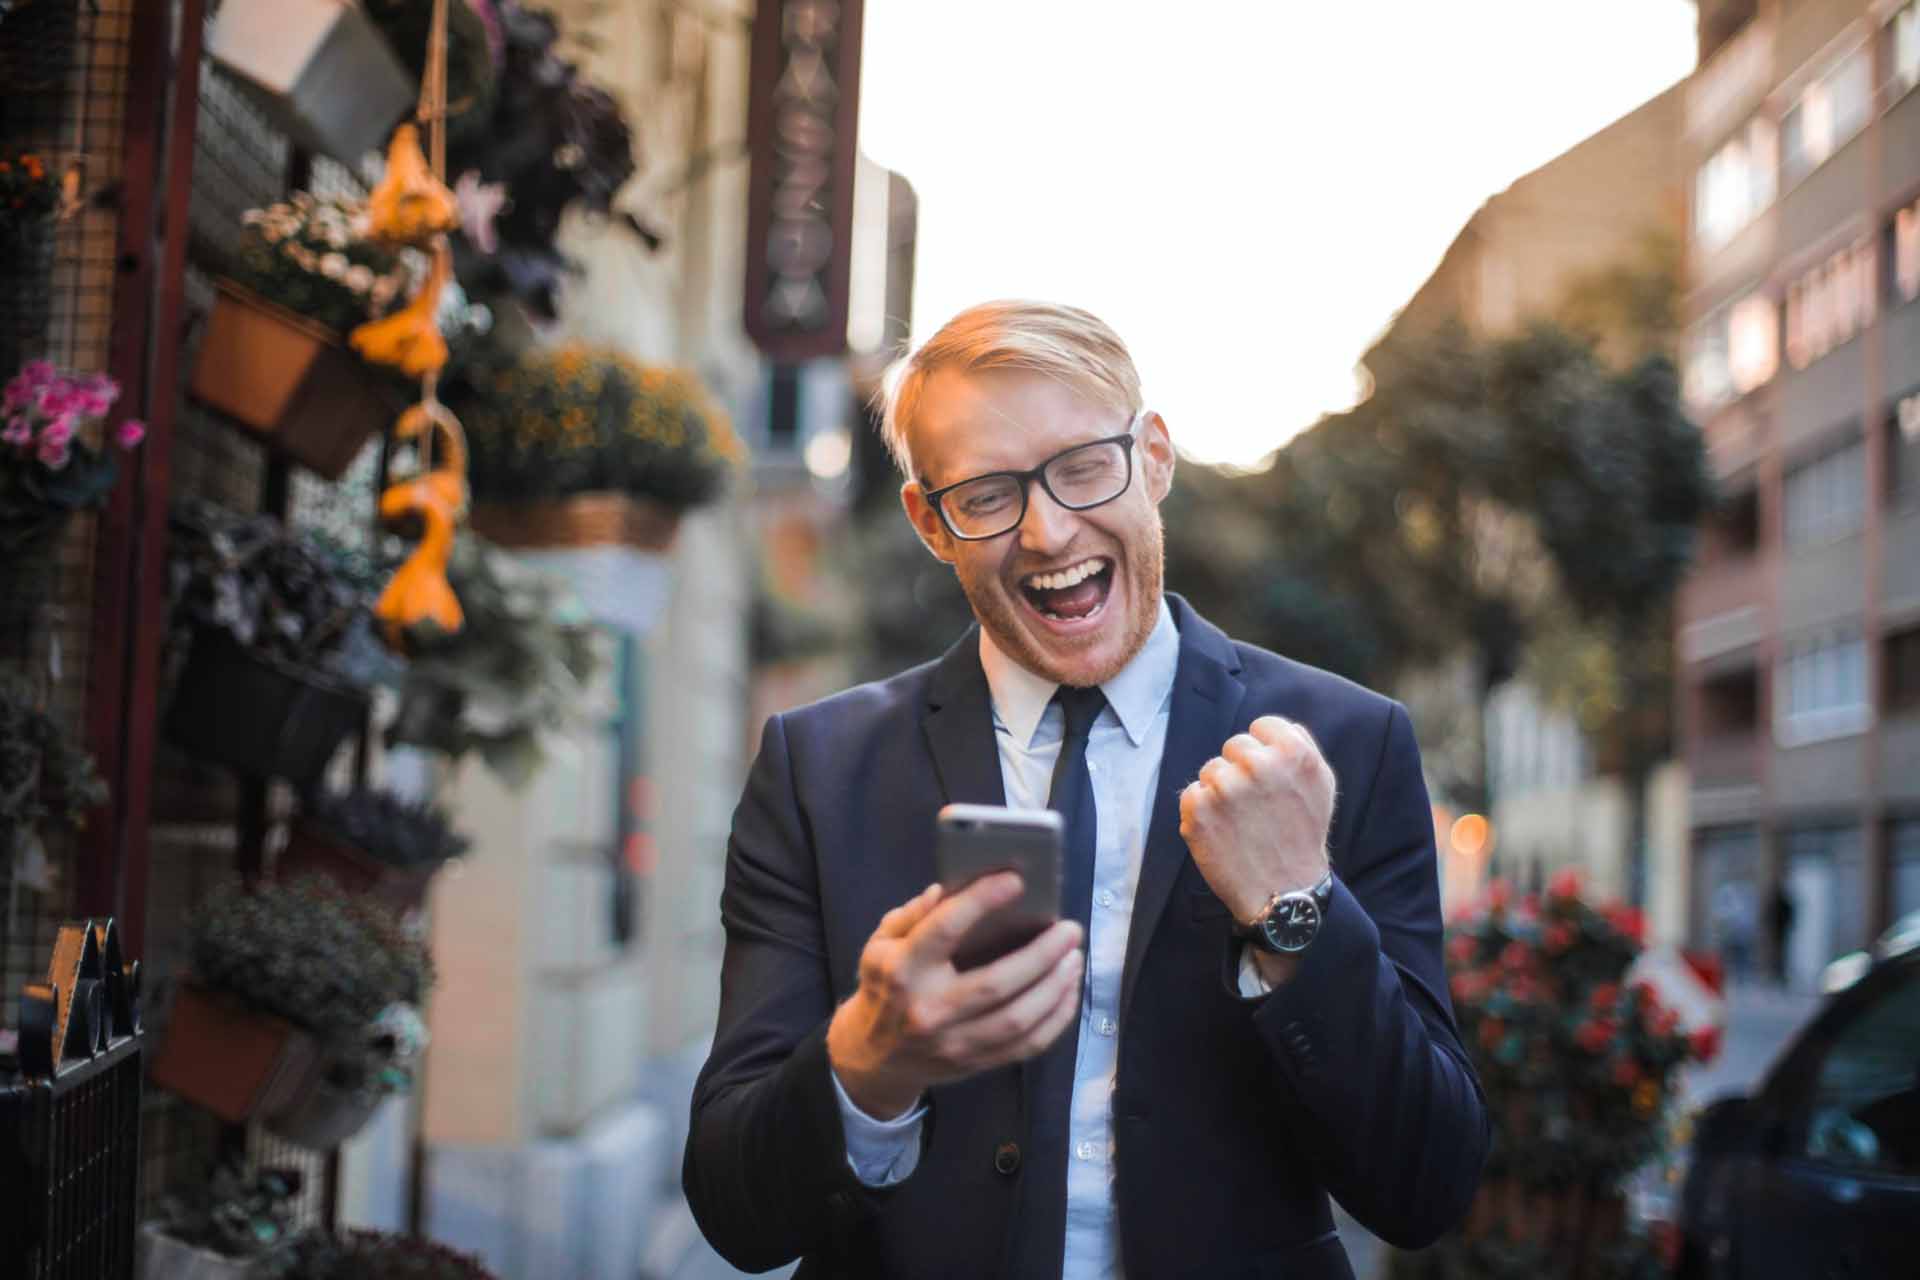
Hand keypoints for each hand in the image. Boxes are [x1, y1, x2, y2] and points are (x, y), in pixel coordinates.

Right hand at [827, 874, 1084, 1119]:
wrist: (873, 1057)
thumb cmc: (884, 987)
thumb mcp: (881, 944)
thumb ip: (913, 915)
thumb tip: (948, 888)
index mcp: (902, 970)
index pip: (944, 930)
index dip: (981, 901)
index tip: (1016, 881)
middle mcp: (928, 1010)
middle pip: (996, 984)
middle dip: (1042, 955)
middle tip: (1070, 929)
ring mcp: (953, 1043)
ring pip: (1018, 1019)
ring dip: (1056, 986)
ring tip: (1075, 957)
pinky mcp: (975, 1064)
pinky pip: (1027, 1046)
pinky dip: (1056, 1018)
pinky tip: (1068, 991)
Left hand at [1179, 715, 1333, 924]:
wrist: (1284, 893)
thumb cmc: (1302, 836)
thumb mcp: (1321, 784)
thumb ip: (1299, 746)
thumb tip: (1271, 726)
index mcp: (1293, 752)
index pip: (1261, 726)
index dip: (1264, 753)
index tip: (1269, 780)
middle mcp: (1259, 764)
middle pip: (1234, 746)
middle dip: (1241, 772)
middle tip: (1257, 808)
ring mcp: (1226, 786)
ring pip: (1211, 771)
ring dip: (1221, 793)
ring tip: (1243, 824)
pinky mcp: (1198, 808)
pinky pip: (1192, 794)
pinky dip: (1201, 813)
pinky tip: (1223, 833)